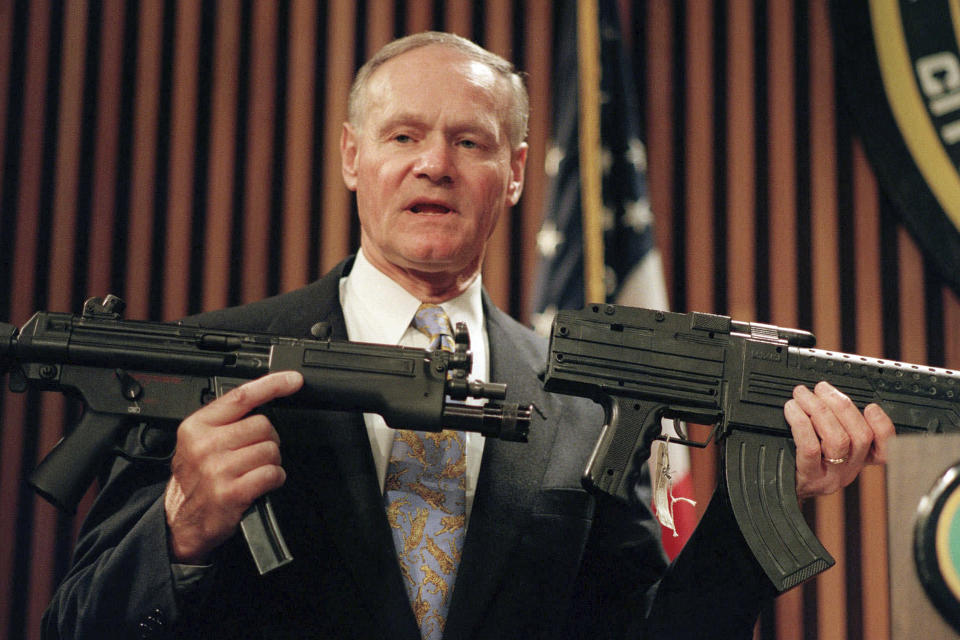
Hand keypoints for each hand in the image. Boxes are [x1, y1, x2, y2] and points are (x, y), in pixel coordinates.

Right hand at [164, 371, 303, 563]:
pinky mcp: (232, 492)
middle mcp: (205, 445)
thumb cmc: (195, 481)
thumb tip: (264, 401)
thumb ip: (225, 421)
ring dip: (271, 462)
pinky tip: (260, 485)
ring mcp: (218, 469)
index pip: (241, 396)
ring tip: (253, 471)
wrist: (179, 523)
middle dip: (268, 439)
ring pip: (271, 450)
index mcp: (197, 427)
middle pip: (263, 425)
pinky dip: (274, 479)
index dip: (272, 385)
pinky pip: (272, 474)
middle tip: (255, 454)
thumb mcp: (197, 443)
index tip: (293, 380)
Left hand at [784, 381, 894, 498]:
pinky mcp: (808, 477)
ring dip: (819, 409)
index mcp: (856, 461)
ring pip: (838, 439)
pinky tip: (792, 410)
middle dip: (841, 404)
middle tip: (821, 388)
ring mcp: (830, 476)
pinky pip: (810, 447)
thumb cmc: (798, 464)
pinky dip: (801, 423)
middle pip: (860, 435)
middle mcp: (848, 470)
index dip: (884, 428)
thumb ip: (834, 426)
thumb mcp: (823, 449)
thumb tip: (828, 395)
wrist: (777, 492)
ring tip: (802, 395)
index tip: (872, 408)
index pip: (884, 449)